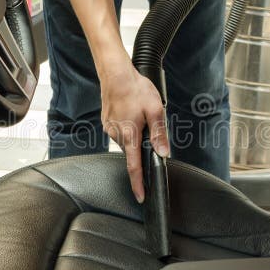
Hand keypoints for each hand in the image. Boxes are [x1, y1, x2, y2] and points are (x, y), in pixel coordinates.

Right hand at [100, 59, 169, 202]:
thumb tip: (163, 152)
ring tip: (139, 111)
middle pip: (132, 150)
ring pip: (126, 140)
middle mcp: (117, 134)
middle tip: (148, 122)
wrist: (115, 73)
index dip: (138, 184)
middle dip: (141, 144)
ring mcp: (109, 127)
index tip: (141, 196)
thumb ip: (160, 134)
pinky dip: (127, 125)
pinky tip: (130, 110)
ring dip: (135, 133)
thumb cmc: (135, 88)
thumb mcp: (156, 110)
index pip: (134, 167)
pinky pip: (119, 130)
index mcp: (130, 135)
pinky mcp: (106, 121)